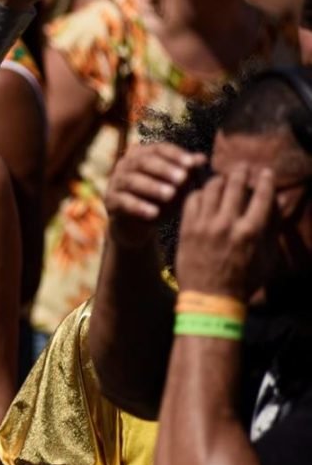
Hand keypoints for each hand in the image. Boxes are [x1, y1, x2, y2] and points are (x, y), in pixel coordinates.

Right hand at [106, 143, 205, 248]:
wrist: (139, 224)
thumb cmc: (161, 199)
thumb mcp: (176, 186)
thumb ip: (187, 172)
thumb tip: (201, 159)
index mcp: (142, 155)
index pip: (158, 148)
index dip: (175, 155)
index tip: (192, 164)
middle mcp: (125, 164)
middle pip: (143, 161)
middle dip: (164, 169)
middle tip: (182, 178)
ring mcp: (115, 182)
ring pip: (131, 180)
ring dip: (152, 186)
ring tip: (170, 195)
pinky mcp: (110, 201)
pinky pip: (123, 201)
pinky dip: (138, 206)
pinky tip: (154, 213)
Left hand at [176, 166, 274, 298]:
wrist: (210, 298)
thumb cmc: (244, 280)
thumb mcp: (266, 257)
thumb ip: (271, 229)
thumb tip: (276, 204)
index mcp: (251, 232)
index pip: (261, 196)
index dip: (265, 180)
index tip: (265, 172)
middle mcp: (227, 224)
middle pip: (234, 185)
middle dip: (241, 171)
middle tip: (243, 167)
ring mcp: (204, 224)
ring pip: (211, 188)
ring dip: (219, 179)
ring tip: (223, 178)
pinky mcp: (187, 227)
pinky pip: (192, 199)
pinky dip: (200, 193)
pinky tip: (204, 194)